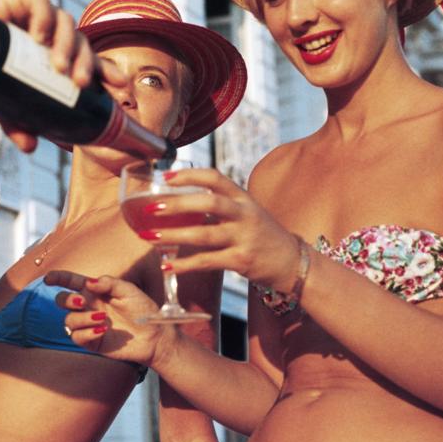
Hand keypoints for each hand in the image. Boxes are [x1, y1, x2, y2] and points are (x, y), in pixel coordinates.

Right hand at [0, 0, 126, 150]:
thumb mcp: (5, 100)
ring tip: (59, 66)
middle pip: (81, 43)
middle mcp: (52, 32)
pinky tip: (41, 34)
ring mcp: (39, 15)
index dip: (105, 70)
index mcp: (56, 51)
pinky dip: (45, 18)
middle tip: (79, 83)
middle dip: (85, 63)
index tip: (119, 85)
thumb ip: (18, 122)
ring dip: (67, 45)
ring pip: (66, 24)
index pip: (88, 59)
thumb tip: (30, 148)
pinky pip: (41, 4)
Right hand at [46, 270, 172, 367]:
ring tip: (102, 319)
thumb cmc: (143, 309)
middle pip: (62, 301)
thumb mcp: (129, 290)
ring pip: (68, 320)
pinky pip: (76, 337)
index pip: (71, 282)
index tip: (48, 279)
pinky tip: (102, 331)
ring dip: (82, 318)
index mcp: (95, 291)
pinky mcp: (92, 342)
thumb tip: (88, 283)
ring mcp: (88, 324)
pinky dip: (86, 333)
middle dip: (67, 300)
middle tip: (82, 301)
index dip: (58, 278)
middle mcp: (88, 307)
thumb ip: (108, 283)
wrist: (154, 335)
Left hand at [143, 168, 298, 292]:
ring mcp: (243, 238)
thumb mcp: (246, 210)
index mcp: (242, 197)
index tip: (165, 177)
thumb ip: (220, 203)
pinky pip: (207, 262)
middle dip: (177, 204)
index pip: (214, 177)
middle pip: (209, 202)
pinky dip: (184, 265)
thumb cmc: (262, 234)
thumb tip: (179, 200)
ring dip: (174, 236)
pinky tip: (167, 266)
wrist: (293, 262)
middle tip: (151, 208)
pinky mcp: (241, 261)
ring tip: (149, 238)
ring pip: (204, 235)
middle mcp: (244, 214)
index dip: (189, 175)